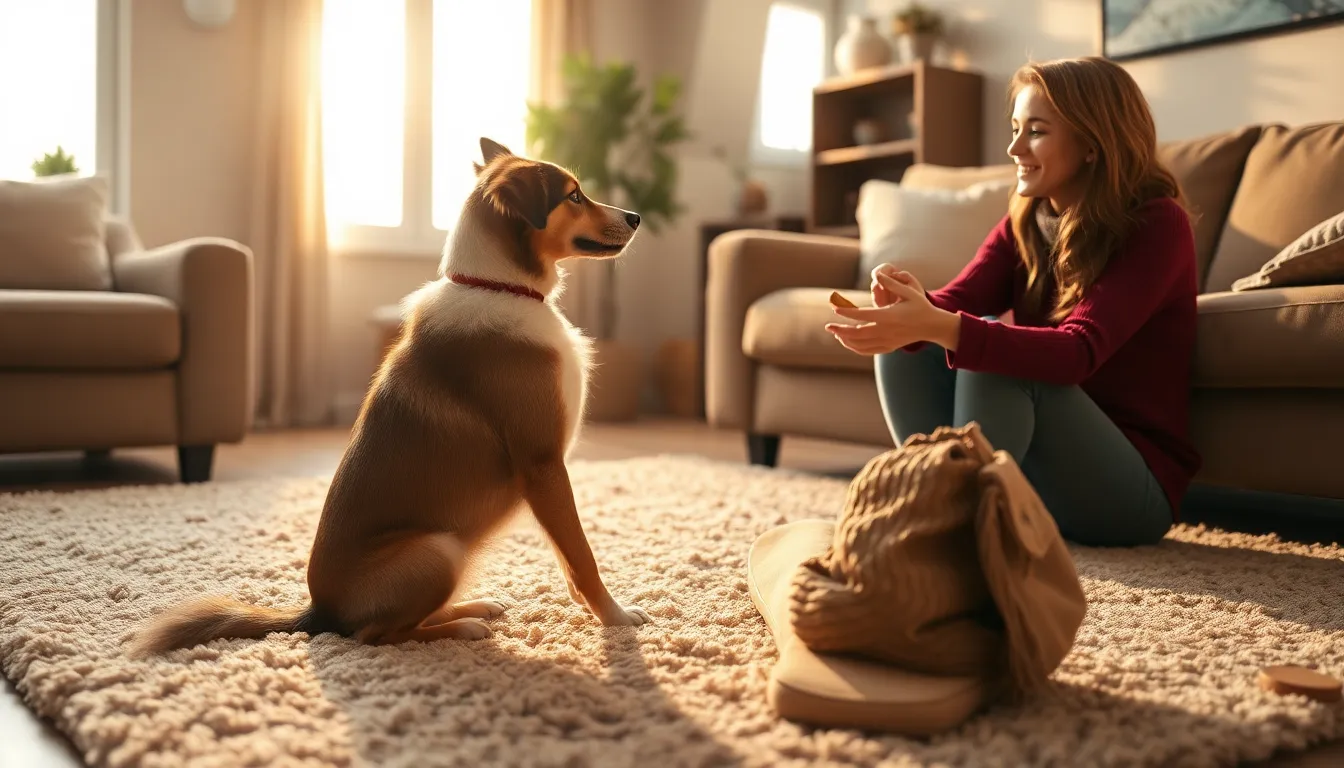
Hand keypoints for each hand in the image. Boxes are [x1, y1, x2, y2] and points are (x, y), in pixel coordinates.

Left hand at [826, 271, 957, 354]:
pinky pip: (869, 351)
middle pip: (859, 333)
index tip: (835, 309)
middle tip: (828, 326)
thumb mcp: (910, 291)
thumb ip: (893, 283)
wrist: (932, 326)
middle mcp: (888, 331)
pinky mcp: (889, 347)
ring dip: (846, 340)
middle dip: (841, 330)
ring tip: (836, 333)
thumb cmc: (920, 306)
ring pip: (862, 345)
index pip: (864, 315)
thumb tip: (877, 275)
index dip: (847, 312)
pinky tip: (847, 342)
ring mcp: (888, 341)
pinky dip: (856, 348)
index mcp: (891, 316)